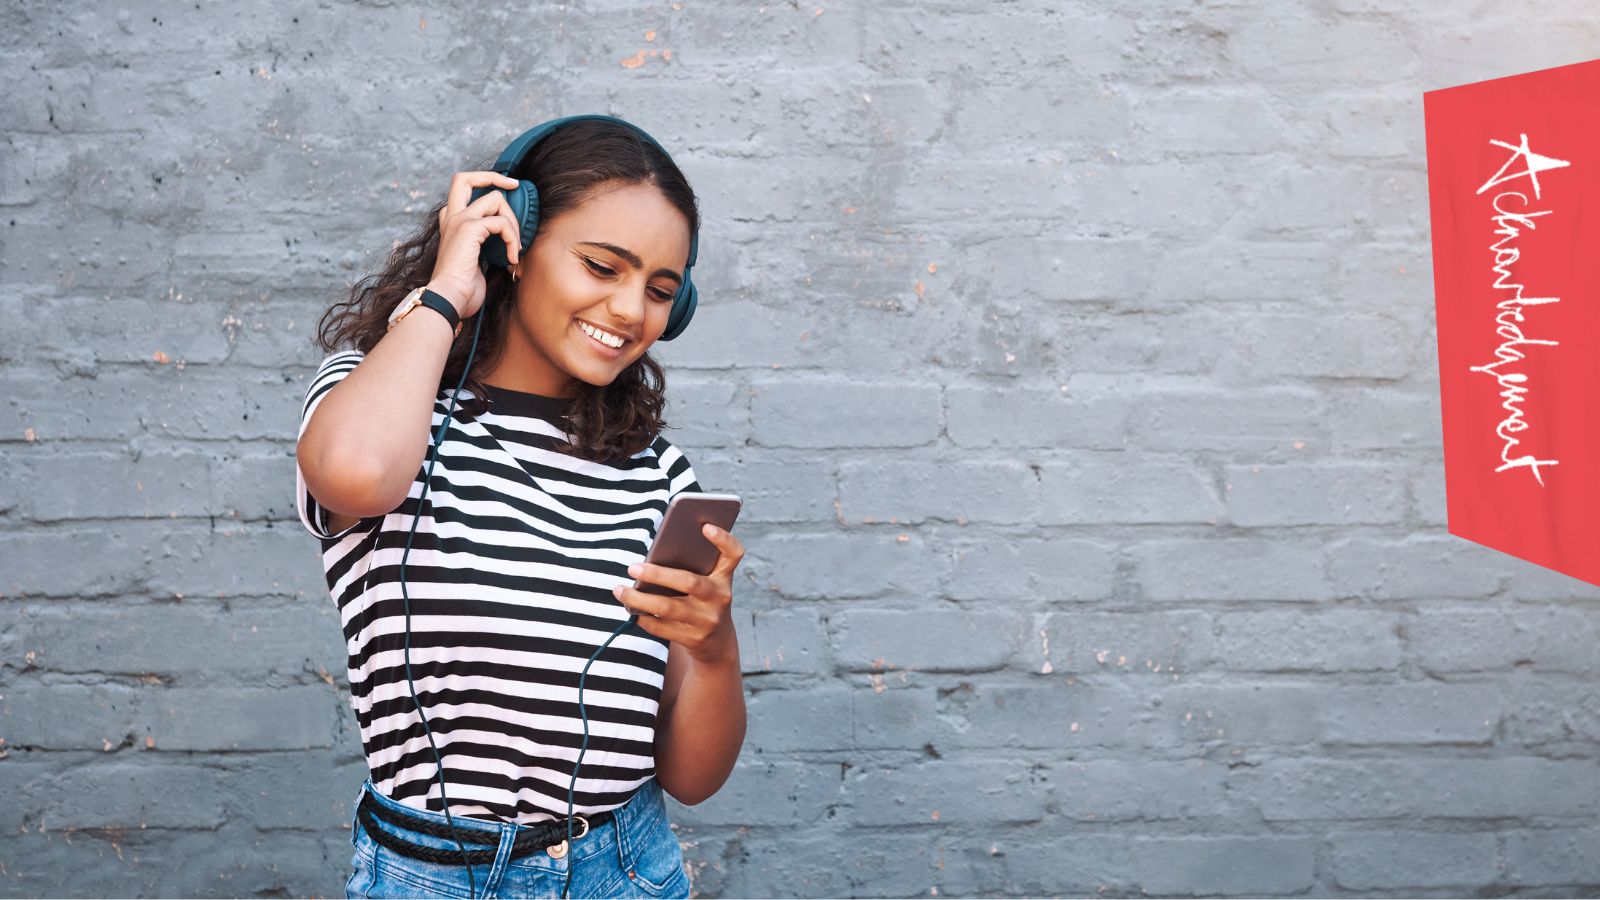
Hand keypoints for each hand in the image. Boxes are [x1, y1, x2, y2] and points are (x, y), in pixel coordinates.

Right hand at [427, 170, 523, 318]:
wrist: (449, 299)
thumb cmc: (462, 289)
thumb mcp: (475, 261)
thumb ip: (485, 244)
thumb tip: (510, 239)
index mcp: (450, 223)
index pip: (461, 189)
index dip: (483, 182)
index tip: (507, 188)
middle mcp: (451, 217)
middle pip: (465, 178)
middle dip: (494, 177)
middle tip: (515, 186)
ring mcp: (459, 221)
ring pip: (495, 199)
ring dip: (514, 223)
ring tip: (515, 247)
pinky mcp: (469, 229)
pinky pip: (502, 223)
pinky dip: (513, 239)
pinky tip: (511, 259)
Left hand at [613, 524, 745, 666]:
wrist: (716, 642)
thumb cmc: (701, 599)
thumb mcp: (705, 582)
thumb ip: (688, 567)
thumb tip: (649, 561)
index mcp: (724, 577)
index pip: (734, 554)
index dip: (723, 539)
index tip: (705, 526)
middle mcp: (720, 597)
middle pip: (688, 582)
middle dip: (657, 575)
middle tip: (632, 568)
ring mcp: (708, 620)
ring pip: (668, 607)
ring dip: (639, 599)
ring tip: (619, 590)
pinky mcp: (694, 639)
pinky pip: (662, 627)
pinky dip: (643, 618)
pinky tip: (631, 610)